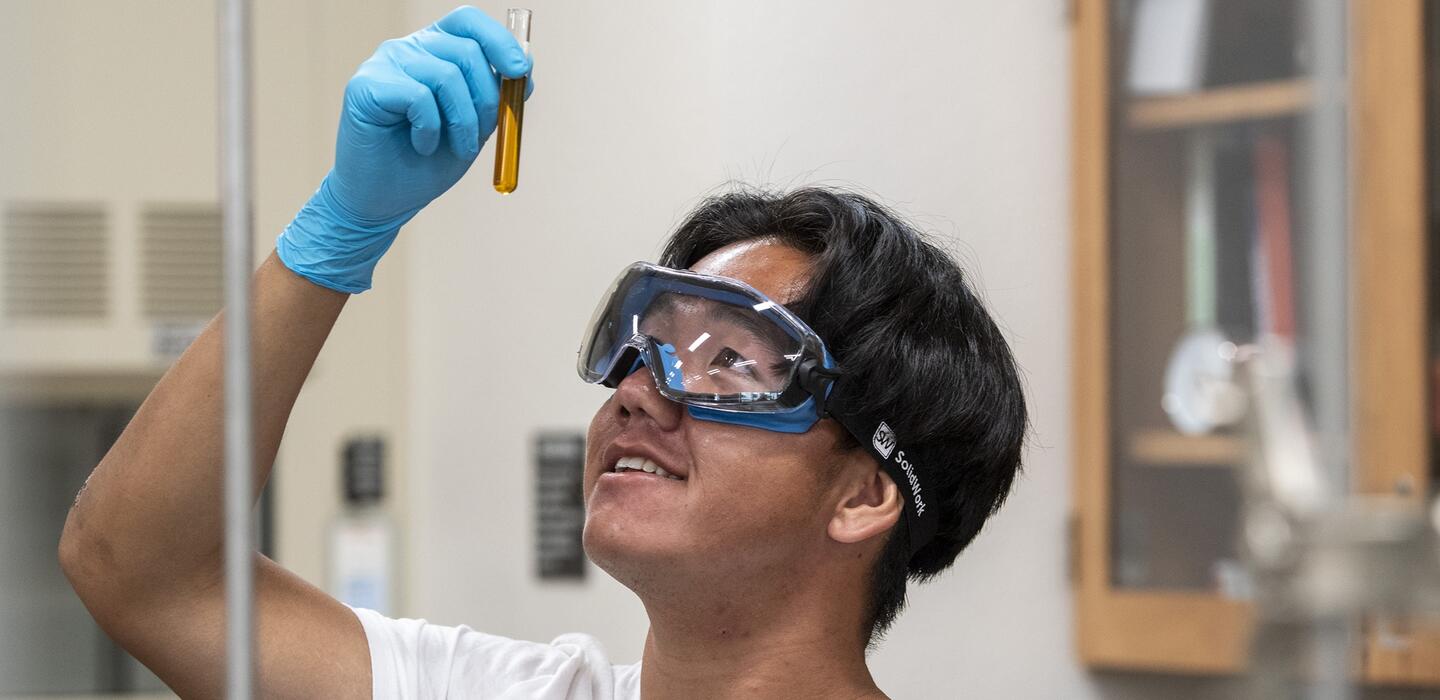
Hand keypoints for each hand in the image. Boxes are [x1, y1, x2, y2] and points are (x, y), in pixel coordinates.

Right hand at [277, 6, 532, 292]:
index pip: (467, 22)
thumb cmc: (427, 162)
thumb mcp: (475, 126)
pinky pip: (418, 96)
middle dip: (486, 99)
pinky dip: (431, 128)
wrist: (383, 200)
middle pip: (465, 49)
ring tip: (454, 147)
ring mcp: (383, 63)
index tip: (520, 71)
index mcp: (434, 51)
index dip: (498, 40)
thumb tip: (525, 68)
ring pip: (446, 74)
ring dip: (462, 121)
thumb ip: (497, 95)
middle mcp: (407, 48)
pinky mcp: (364, 85)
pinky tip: (423, 145)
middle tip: (481, 135)